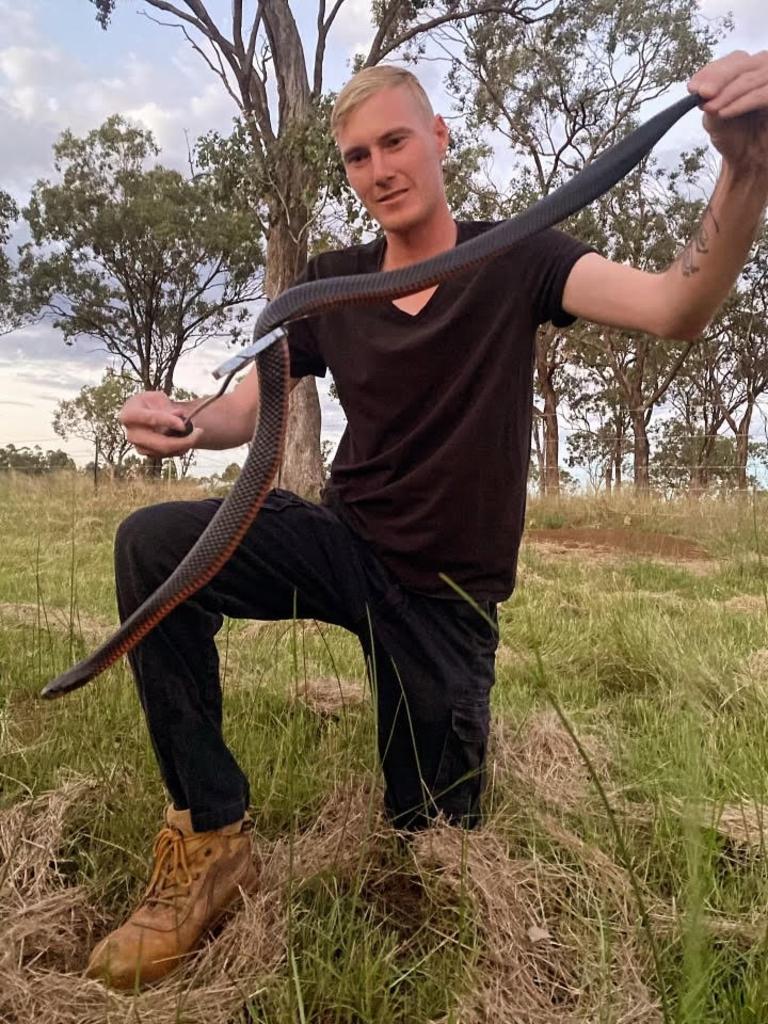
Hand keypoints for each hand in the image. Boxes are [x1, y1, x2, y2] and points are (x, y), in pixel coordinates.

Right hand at [119, 391, 202, 457]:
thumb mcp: (158, 398)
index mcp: (129, 414)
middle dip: (182, 441)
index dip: (168, 421)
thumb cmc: (152, 403)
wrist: (146, 414)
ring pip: (165, 451)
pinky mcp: (148, 454)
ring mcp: (139, 446)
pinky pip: (168, 455)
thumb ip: (167, 407)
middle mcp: (131, 433)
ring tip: (196, 433)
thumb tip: (179, 416)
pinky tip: (188, 439)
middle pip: (159, 443)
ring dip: (184, 444)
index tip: (184, 424)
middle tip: (200, 432)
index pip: (150, 419)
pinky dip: (181, 448)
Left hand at [688, 50, 767, 177]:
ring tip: (712, 108)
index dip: (712, 71)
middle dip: (719, 78)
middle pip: (743, 63)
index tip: (693, 87)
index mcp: (748, 71)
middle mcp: (763, 72)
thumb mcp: (714, 116)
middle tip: (702, 93)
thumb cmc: (734, 136)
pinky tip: (725, 112)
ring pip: (753, 78)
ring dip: (729, 92)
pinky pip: (763, 95)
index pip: (733, 60)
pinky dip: (743, 102)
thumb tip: (699, 88)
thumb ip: (708, 100)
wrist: (748, 160)